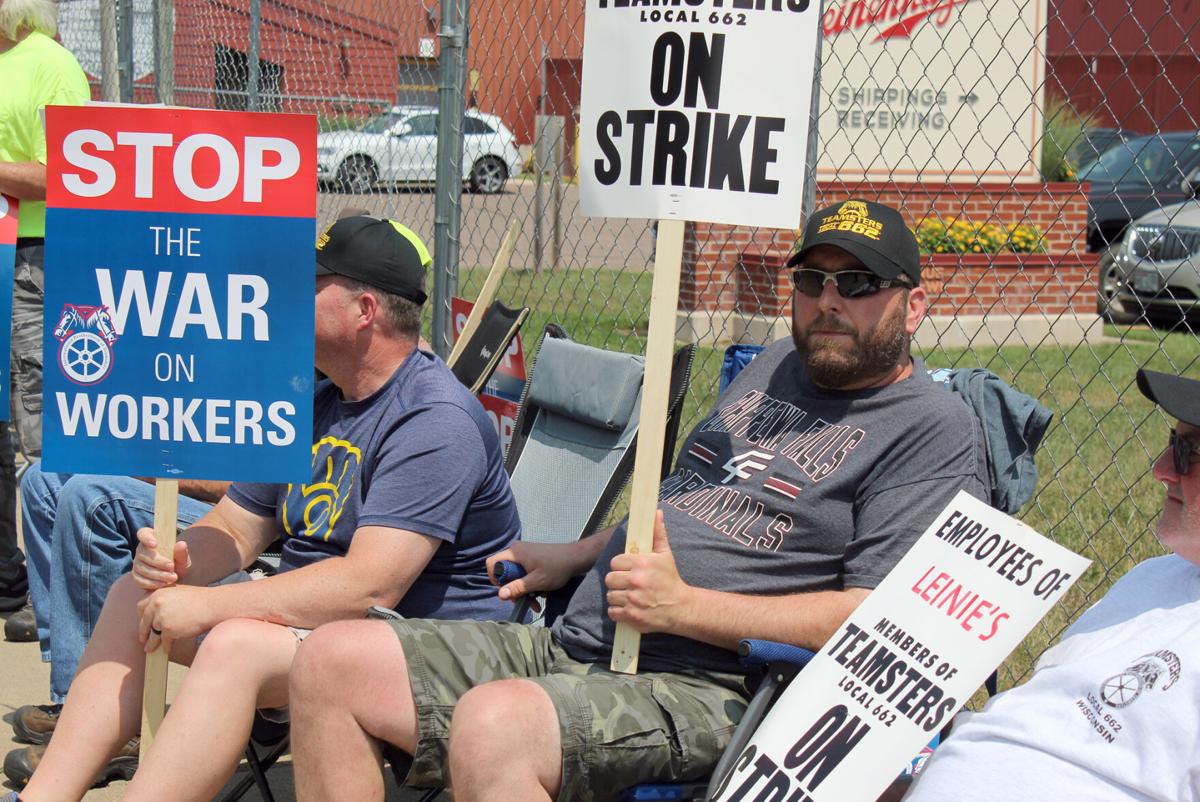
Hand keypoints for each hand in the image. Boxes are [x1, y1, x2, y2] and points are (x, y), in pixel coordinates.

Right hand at [132, 528, 190, 590]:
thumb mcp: (183, 557)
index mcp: (151, 539)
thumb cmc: (178, 562)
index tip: (155, 544)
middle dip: (158, 561)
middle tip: (172, 567)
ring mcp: (137, 563)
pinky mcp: (136, 576)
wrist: (175, 577)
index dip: (147, 538)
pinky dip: (151, 583)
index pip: (143, 534)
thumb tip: (181, 544)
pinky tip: (163, 584)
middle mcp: (141, 550)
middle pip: (143, 553)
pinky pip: (139, 580)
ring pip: (141, 568)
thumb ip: (182, 552)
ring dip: (157, 574)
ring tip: (172, 577)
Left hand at [137, 585, 213, 653]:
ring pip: (152, 634)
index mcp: (157, 594)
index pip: (141, 607)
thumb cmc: (199, 598)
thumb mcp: (177, 591)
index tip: (145, 622)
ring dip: (151, 643)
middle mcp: (156, 605)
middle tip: (143, 639)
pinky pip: (164, 641)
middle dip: (143, 632)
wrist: (211, 605)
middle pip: (144, 622)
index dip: (142, 616)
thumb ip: (165, 598)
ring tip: (150, 649)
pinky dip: (166, 647)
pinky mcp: (168, 630)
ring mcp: (161, 618)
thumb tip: (158, 610)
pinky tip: (167, 650)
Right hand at [486, 540, 585, 600]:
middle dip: (513, 589)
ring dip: (523, 591)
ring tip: (535, 603)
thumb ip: (517, 588)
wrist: (576, 558)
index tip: (506, 590)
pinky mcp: (532, 559)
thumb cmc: (556, 568)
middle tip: (522, 601)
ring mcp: (525, 554)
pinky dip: (530, 585)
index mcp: (515, 553)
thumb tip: (500, 595)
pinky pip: (524, 573)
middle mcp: (517, 551)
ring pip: (515, 575)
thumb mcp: (536, 582)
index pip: (492, 563)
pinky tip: (540, 596)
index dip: (494, 578)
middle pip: (504, 572)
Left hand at [604, 511, 692, 634]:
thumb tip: (656, 512)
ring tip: (628, 596)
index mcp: (642, 564)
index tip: (627, 570)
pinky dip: (618, 611)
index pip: (615, 562)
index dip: (620, 566)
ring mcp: (633, 600)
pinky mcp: (631, 616)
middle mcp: (636, 581)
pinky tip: (628, 607)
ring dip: (617, 596)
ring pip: (610, 596)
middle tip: (627, 583)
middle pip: (609, 579)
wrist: (680, 608)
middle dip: (617, 581)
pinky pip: (612, 611)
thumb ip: (657, 533)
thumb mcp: (665, 554)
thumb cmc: (670, 579)